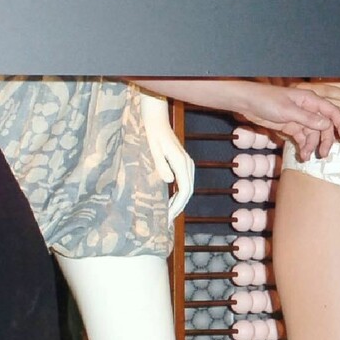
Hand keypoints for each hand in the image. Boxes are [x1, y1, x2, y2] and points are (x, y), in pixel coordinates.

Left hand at [138, 93, 195, 217]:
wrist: (155, 118)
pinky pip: (185, 182)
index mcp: (181, 162)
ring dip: (179, 202)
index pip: (185, 190)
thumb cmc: (150, 133)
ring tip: (168, 214)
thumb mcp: (152, 149)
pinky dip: (179, 194)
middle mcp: (187, 164)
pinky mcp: (182, 163)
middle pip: (188, 191)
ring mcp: (186, 163)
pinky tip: (170, 200)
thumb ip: (161, 164)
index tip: (167, 217)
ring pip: (188, 188)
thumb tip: (169, 182)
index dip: (177, 206)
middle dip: (178, 207)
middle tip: (166, 221)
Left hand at [238, 81, 339, 161]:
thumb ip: (308, 118)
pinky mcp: (291, 127)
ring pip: (313, 135)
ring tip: (306, 156)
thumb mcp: (288, 110)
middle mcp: (308, 109)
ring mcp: (300, 119)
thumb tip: (327, 125)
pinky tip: (302, 154)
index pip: (332, 112)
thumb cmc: (266, 100)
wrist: (247, 103)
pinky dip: (303, 146)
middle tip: (323, 154)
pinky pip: (302, 138)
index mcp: (310, 100)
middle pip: (324, 126)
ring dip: (312, 146)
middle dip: (325, 140)